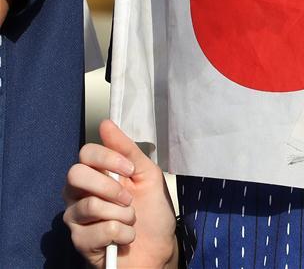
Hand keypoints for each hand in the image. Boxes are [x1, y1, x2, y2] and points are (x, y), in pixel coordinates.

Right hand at [63, 119, 177, 267]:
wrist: (158, 248)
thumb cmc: (151, 211)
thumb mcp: (147, 174)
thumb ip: (126, 149)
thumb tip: (105, 123)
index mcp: (95, 174)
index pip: (86, 153)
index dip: (108, 158)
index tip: (130, 169)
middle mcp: (79, 194)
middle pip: (75, 174)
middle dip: (108, 185)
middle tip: (128, 198)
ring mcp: (76, 219)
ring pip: (90, 205)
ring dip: (122, 213)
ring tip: (131, 219)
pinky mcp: (80, 243)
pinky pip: (100, 230)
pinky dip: (122, 233)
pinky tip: (125, 237)